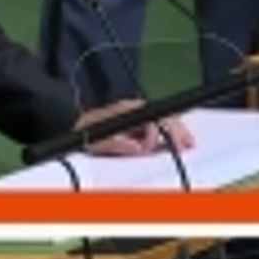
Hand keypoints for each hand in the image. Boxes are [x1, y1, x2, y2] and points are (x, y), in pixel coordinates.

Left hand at [74, 98, 195, 156]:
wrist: (70, 123)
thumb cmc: (83, 130)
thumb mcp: (98, 141)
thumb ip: (119, 144)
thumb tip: (138, 149)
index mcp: (128, 111)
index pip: (153, 120)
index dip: (160, 135)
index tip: (165, 146)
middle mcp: (134, 109)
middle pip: (163, 116)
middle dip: (178, 130)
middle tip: (188, 144)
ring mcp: (135, 112)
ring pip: (163, 117)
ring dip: (176, 129)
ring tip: (187, 141)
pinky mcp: (134, 119)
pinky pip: (156, 120)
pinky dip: (168, 128)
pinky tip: (175, 136)